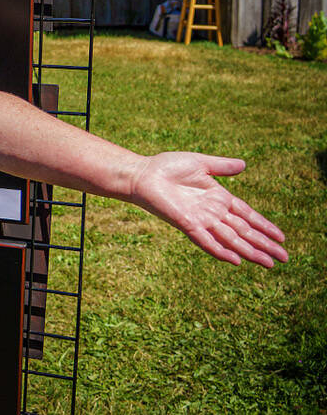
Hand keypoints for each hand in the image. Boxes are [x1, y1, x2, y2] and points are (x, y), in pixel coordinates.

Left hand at [128, 152, 287, 266]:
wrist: (142, 173)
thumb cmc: (166, 167)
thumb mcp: (200, 163)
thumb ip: (222, 166)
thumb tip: (244, 164)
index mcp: (218, 197)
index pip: (247, 215)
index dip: (264, 225)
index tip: (281, 237)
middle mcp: (212, 212)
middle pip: (244, 231)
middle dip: (264, 244)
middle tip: (285, 258)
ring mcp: (201, 219)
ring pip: (231, 239)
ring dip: (250, 251)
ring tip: (270, 263)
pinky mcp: (186, 223)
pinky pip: (206, 240)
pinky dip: (220, 251)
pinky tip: (236, 261)